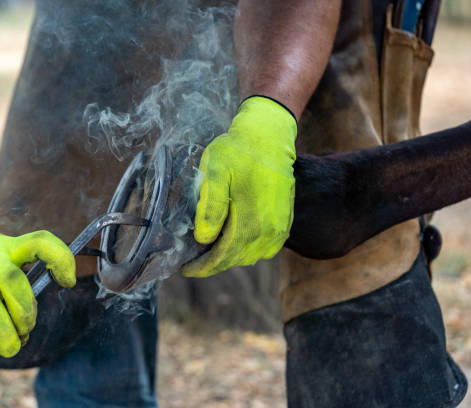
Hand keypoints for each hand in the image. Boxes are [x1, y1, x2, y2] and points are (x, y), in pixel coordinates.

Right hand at [0, 197, 74, 379]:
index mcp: (6, 247)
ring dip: (3, 330)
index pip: (40, 242)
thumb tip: (29, 313)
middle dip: (26, 310)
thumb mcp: (0, 249)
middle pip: (13, 281)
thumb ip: (18, 273)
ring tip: (12, 346)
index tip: (68, 281)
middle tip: (27, 328)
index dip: (60, 259)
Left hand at [182, 96, 296, 276]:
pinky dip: (248, 248)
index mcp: (249, 223)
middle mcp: (269, 231)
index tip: (185, 269)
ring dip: (231, 256)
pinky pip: (266, 248)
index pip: (222, 258)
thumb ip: (211, 206)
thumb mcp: (216, 171)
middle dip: (213, 263)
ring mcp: (280, 228)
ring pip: (251, 256)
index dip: (202, 267)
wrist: (269, 137)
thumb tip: (204, 238)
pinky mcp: (285, 221)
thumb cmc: (238, 152)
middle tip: (194, 259)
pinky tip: (235, 239)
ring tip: (211, 249)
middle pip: (236, 259)